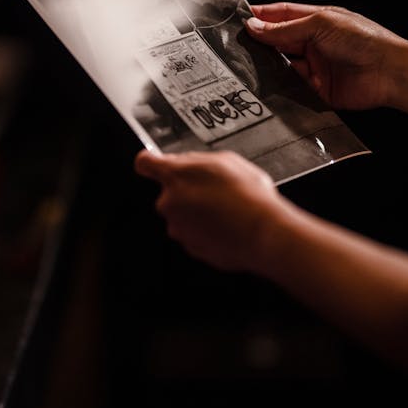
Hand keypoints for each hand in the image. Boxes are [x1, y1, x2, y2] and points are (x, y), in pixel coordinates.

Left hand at [134, 149, 287, 271]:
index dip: (150, 162)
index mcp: (175, 176)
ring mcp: (178, 228)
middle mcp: (169, 203)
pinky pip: (195, 235)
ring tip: (226, 210)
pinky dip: (208, 231)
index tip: (154, 163)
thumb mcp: (226, 160)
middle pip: (169, 194)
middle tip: (215, 192)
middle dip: (187, 193)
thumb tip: (188, 163)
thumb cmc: (248, 196)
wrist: (262, 233)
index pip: (145, 163)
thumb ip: (197, 160)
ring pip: (183, 216)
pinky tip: (228, 226)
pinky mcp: (190, 247)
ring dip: (199, 213)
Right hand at [245, 2, 403, 110]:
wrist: (389, 73)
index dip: (261, 16)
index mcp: (316, 21)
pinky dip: (280, 87)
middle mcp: (313, 43)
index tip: (239, 19)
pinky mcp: (315, 90)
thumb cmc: (364, 41)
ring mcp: (314, 67)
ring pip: (281, 66)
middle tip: (237, 45)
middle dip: (260, 43)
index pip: (281, 16)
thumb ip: (284, 29)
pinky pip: (291, 89)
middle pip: (278, 42)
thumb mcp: (319, 26)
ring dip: (267, 66)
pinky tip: (269, 85)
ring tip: (250, 66)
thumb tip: (255, 26)